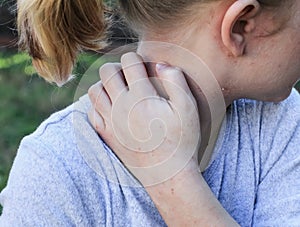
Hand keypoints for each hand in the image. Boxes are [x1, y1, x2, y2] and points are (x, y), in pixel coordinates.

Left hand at [88, 52, 200, 185]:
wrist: (168, 175)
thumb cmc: (182, 142)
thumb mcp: (188, 109)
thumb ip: (176, 80)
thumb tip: (160, 64)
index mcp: (142, 97)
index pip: (129, 62)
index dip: (136, 59)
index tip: (142, 66)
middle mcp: (121, 107)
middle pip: (106, 71)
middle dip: (117, 67)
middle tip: (129, 75)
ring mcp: (110, 122)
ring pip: (94, 90)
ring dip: (105, 84)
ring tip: (119, 89)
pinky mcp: (106, 135)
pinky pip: (92, 111)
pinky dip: (99, 104)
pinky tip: (113, 107)